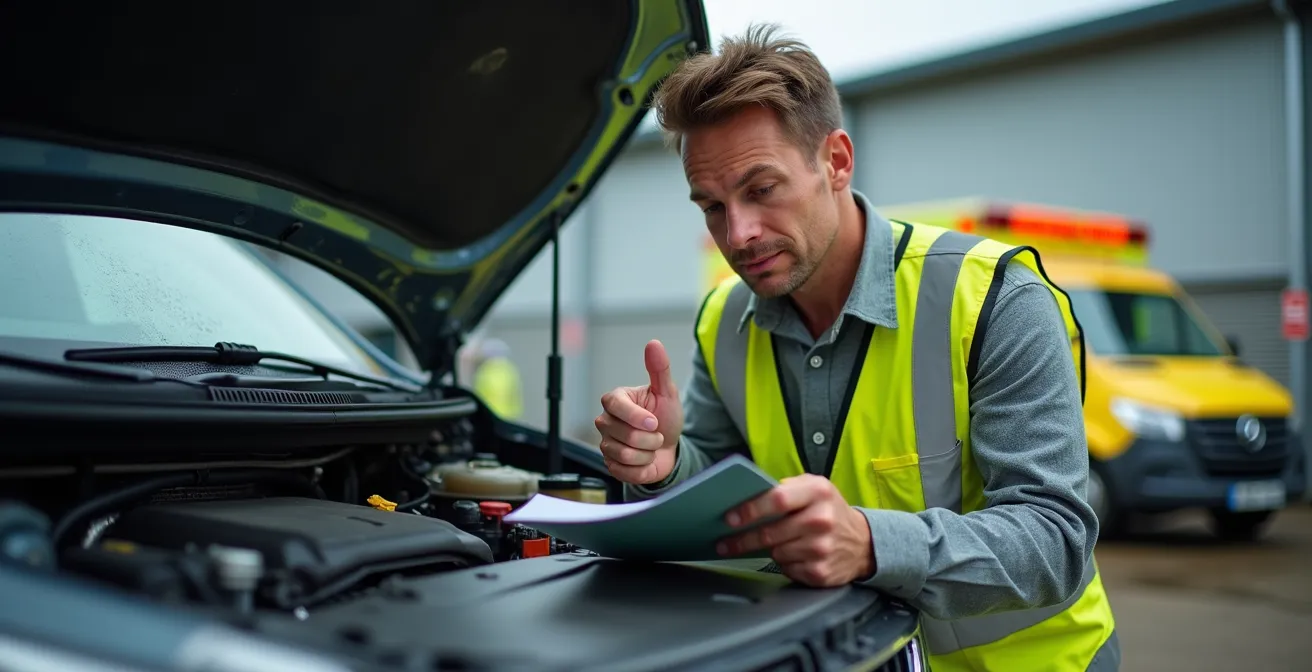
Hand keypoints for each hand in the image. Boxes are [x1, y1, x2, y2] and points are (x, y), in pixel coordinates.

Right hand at [595, 340, 683, 484]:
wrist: (669, 448)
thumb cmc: (665, 418)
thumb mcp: (667, 393)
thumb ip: (659, 369)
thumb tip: (654, 343)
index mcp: (616, 400)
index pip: (614, 405)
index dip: (636, 417)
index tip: (655, 422)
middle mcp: (605, 421)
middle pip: (624, 434)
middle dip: (650, 438)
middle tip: (657, 433)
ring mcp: (605, 444)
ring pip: (625, 455)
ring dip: (648, 453)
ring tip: (651, 446)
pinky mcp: (609, 464)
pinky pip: (625, 471)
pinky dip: (643, 468)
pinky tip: (645, 460)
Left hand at [717, 474, 874, 586]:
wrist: (863, 543)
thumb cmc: (829, 510)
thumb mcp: (814, 488)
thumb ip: (785, 489)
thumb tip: (747, 497)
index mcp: (818, 492)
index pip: (777, 500)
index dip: (750, 510)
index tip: (730, 518)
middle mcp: (822, 520)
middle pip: (771, 532)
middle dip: (743, 539)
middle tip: (724, 542)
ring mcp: (822, 548)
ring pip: (776, 553)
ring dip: (768, 550)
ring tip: (775, 543)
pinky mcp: (820, 572)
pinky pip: (787, 569)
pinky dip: (784, 563)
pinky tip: (794, 555)